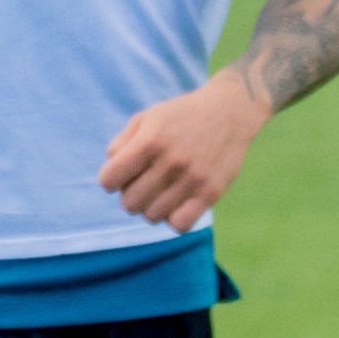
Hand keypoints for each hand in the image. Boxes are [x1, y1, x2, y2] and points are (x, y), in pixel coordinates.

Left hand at [96, 75, 273, 231]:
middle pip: (130, 202)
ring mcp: (193, 179)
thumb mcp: (146, 118)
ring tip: (161, 193)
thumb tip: (111, 178)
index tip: (122, 173)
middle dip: (130, 196)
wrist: (229, 113)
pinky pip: (180, 224)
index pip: (109, 179)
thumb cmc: (180, 116)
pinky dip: (174, 219)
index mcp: (150, 141)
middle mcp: (171, 162)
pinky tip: (177, 205)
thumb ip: (120, 144)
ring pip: (152, 216)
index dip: (110, 179)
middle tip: (143, 184)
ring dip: (152, 207)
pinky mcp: (211, 192)